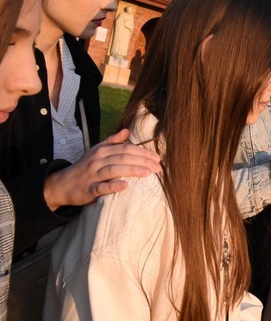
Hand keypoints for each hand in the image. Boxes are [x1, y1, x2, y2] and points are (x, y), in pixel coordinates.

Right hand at [43, 129, 161, 210]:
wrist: (62, 184)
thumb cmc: (85, 167)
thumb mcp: (96, 151)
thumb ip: (112, 141)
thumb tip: (126, 131)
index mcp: (102, 150)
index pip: (126, 148)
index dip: (143, 152)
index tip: (158, 158)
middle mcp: (97, 160)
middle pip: (123, 157)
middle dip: (143, 161)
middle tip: (159, 167)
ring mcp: (92, 175)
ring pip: (114, 169)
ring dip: (132, 170)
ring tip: (148, 173)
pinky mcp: (88, 189)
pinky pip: (101, 187)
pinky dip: (113, 186)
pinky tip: (125, 186)